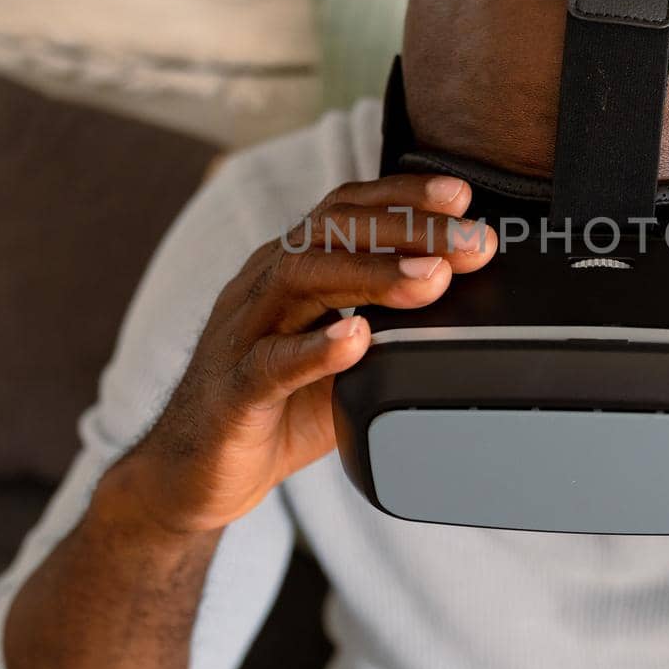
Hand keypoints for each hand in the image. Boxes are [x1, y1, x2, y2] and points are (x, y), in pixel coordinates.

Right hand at [103, 174, 496, 536]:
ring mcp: (243, 333)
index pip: (346, 210)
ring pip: (302, 278)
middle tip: (471, 241)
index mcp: (291, 267)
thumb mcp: (346, 358)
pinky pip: (270, 362)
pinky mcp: (232, 390)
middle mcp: (264, 286)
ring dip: (373, 274)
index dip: (403, 196)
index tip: (461, 198)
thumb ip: (391, 327)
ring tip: (431, 279)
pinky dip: (315, 348)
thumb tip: (469, 304)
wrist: (197, 473)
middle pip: (332, 231)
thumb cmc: (279, 407)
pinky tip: (357, 339)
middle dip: (408, 229)